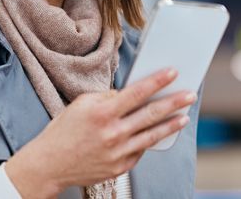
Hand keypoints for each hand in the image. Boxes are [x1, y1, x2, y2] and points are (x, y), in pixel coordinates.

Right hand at [6, 68, 195, 198]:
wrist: (50, 164)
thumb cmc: (64, 131)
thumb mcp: (82, 105)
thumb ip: (108, 98)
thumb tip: (129, 94)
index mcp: (103, 113)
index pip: (138, 93)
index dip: (158, 81)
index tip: (173, 73)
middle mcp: (113, 133)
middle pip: (152, 114)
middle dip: (174, 102)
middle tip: (190, 94)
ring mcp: (118, 152)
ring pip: (152, 135)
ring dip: (171, 124)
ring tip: (184, 115)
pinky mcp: (120, 167)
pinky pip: (140, 150)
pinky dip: (150, 140)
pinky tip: (160, 133)